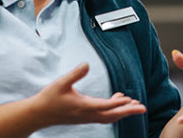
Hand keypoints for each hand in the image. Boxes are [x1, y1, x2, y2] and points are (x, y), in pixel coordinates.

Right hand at [31, 63, 146, 125]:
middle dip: (128, 111)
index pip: (105, 106)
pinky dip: (114, 111)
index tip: (130, 100)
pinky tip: (117, 100)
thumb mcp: (61, 83)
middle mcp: (87, 114)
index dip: (118, 103)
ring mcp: (87, 117)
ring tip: (135, 105)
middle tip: (142, 108)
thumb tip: (86, 64)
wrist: (39, 114)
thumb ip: (75, 74)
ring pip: (110, 117)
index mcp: (83, 106)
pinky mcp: (85, 117)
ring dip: (123, 112)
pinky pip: (104, 116)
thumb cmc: (49, 98)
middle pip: (112, 115)